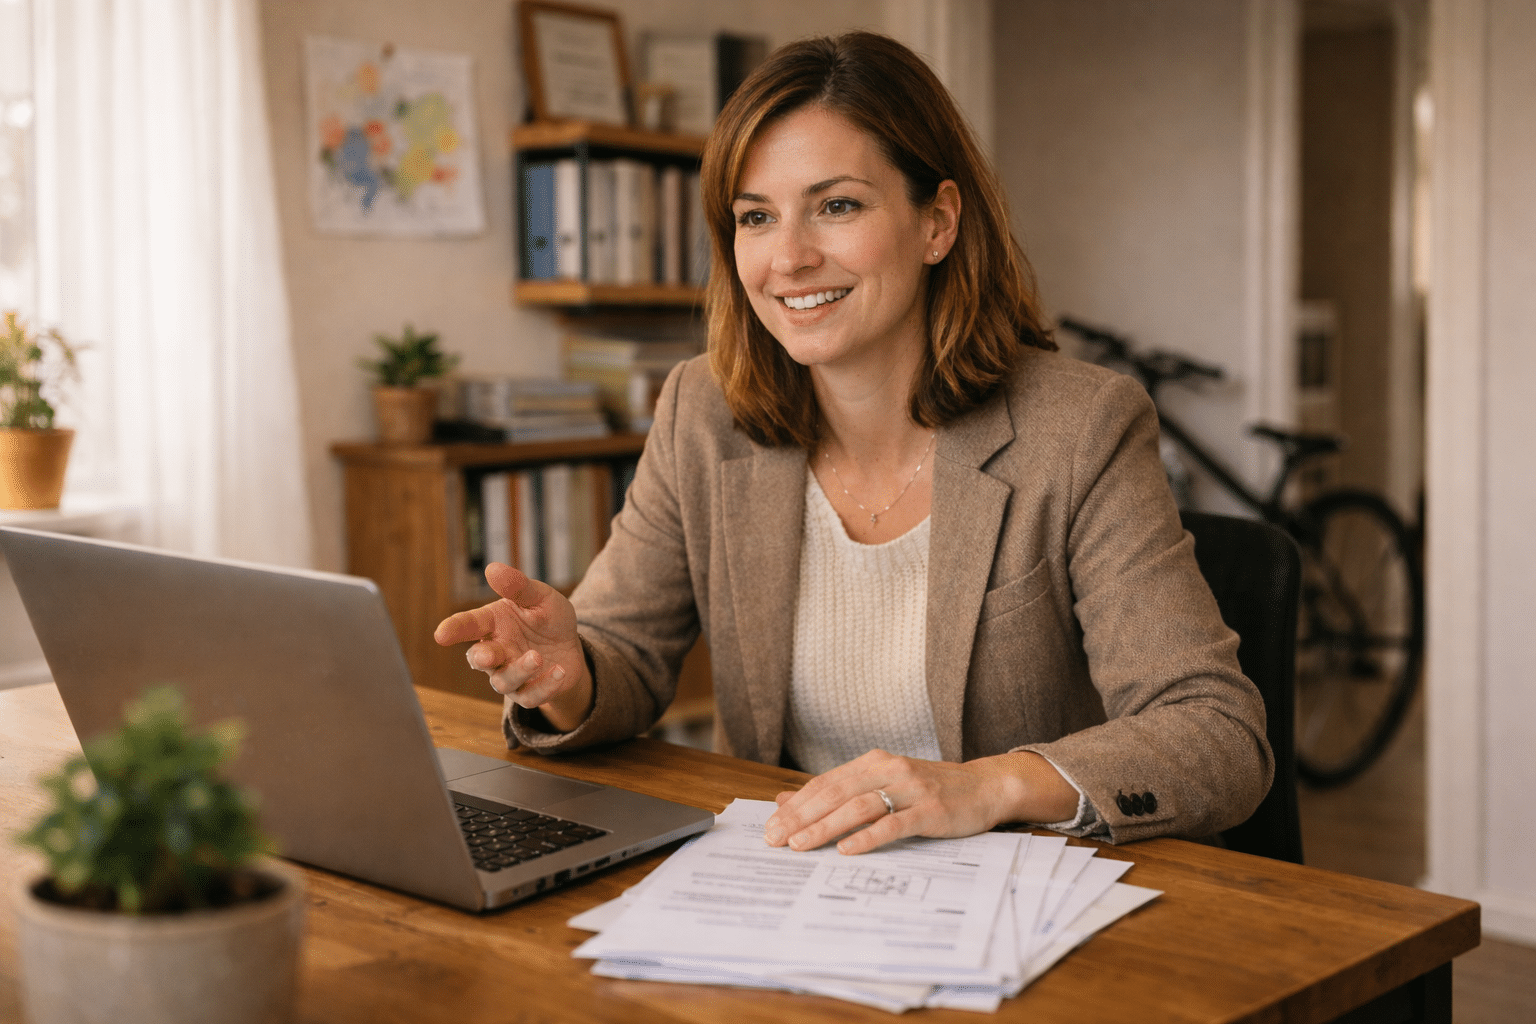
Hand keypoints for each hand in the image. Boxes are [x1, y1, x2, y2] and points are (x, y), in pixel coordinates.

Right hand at [433, 562, 592, 730]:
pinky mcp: (529, 692)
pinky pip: (531, 696)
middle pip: (479, 659)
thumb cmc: (549, 619)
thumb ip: (519, 587)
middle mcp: (497, 651)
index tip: (441, 635)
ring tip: (537, 657)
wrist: (571, 648)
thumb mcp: (541, 597)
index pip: (469, 624)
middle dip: (481, 658)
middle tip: (488, 655)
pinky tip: (560, 671)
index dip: (454, 629)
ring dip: (519, 670)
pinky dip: (545, 685)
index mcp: (493, 624)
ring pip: (503, 682)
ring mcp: (510, 675)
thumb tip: (492, 568)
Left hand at [762, 749, 1077, 854]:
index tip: (770, 826)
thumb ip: (838, 791)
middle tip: (775, 839)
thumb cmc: (929, 789)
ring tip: (801, 846)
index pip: (825, 783)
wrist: (986, 786)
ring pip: (859, 806)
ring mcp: (910, 789)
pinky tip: (847, 849)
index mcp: (873, 762)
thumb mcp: (883, 783)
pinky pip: (894, 823)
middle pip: (835, 793)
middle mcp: (888, 769)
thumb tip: (787, 799)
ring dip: (826, 827)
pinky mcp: (930, 810)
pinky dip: (868, 836)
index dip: (795, 805)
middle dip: (801, 817)